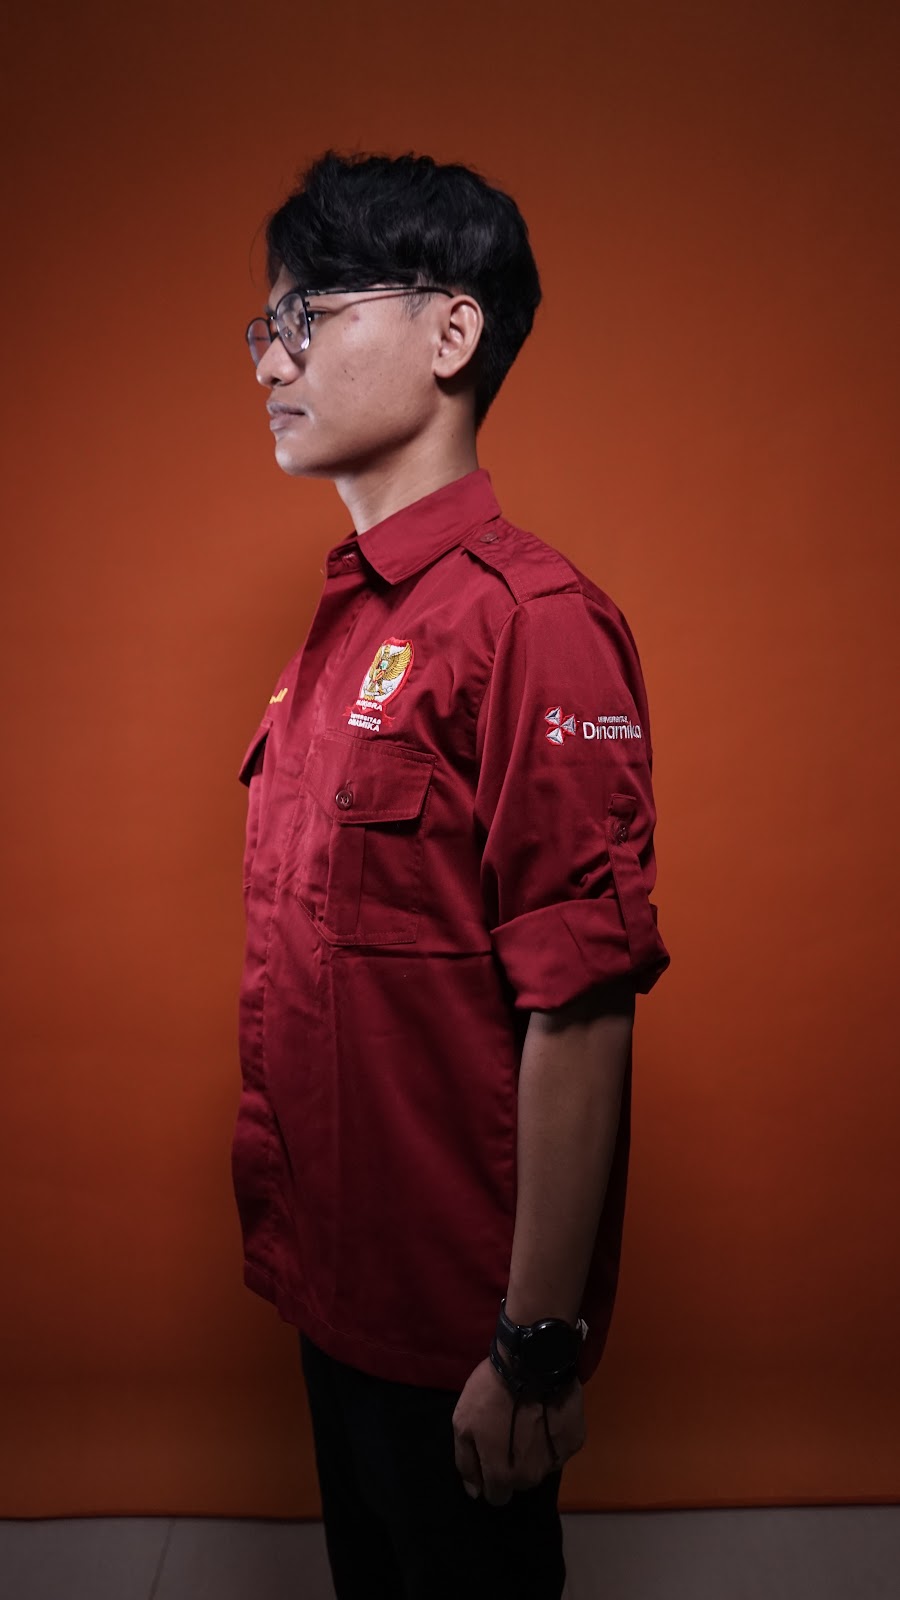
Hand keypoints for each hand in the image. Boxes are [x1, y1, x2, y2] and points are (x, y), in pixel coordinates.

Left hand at [452, 1356, 586, 1507]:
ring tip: (527, 1422)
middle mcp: (531, 1477)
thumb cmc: (491, 1393)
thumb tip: (475, 1492)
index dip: (490, 1477)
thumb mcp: (462, 1424)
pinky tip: (546, 1415)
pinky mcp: (574, 1442)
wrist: (531, 1362)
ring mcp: (557, 1461)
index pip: (496, 1497)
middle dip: (512, 1465)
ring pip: (540, 1467)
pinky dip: (552, 1438)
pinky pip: (559, 1449)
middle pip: (519, 1482)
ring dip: (533, 1453)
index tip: (490, 1453)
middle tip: (508, 1432)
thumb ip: (466, 1463)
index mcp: (503, 1476)